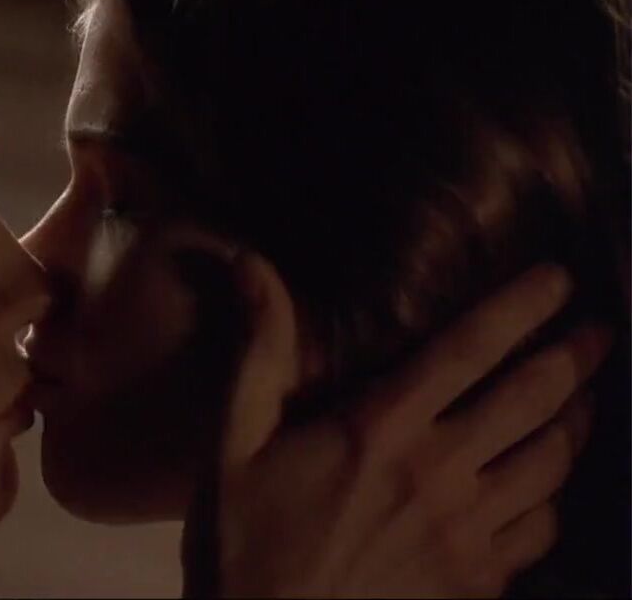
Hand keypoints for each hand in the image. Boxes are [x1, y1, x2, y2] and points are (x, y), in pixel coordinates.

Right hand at [174, 245, 610, 597]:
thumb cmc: (244, 538)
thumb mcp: (235, 439)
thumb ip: (259, 350)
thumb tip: (250, 263)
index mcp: (379, 429)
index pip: (467, 350)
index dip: (520, 307)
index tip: (557, 278)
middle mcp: (436, 474)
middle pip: (531, 401)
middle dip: (573, 358)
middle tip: (598, 332)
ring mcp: (465, 532)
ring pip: (550, 464)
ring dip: (576, 423)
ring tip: (586, 398)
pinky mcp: (477, 582)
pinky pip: (541, 529)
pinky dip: (555, 497)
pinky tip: (551, 485)